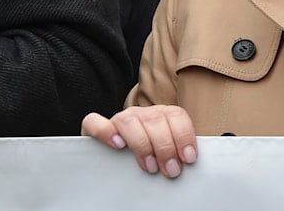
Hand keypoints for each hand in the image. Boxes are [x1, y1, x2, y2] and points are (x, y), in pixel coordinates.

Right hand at [81, 105, 197, 178]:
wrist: (117, 161)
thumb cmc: (150, 157)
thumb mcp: (166, 153)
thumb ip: (177, 151)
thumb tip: (189, 163)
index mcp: (162, 115)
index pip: (176, 115)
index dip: (184, 135)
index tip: (188, 158)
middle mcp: (142, 114)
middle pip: (155, 119)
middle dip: (165, 146)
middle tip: (171, 170)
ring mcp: (119, 119)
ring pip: (129, 120)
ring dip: (142, 144)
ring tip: (149, 166)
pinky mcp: (95, 128)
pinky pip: (96, 122)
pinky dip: (106, 132)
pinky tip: (118, 145)